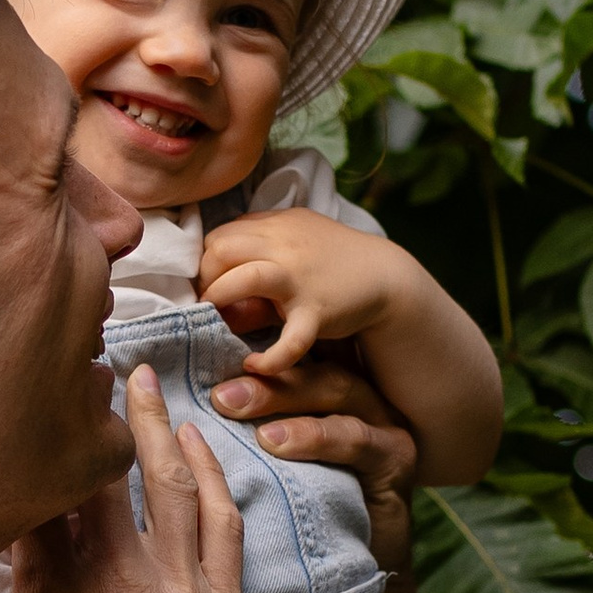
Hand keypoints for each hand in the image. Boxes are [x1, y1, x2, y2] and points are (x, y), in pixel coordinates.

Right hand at [0, 365, 269, 592]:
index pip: (34, 496)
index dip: (25, 443)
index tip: (13, 402)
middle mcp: (121, 576)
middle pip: (103, 468)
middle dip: (87, 411)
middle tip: (77, 364)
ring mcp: (183, 587)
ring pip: (173, 481)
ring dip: (156, 425)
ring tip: (141, 381)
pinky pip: (223, 521)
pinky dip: (213, 476)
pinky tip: (202, 449)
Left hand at [197, 208, 395, 377]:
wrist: (387, 277)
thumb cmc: (334, 261)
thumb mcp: (295, 238)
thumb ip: (259, 248)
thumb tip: (218, 276)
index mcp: (275, 226)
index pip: (220, 236)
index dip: (207, 262)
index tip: (210, 285)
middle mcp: (283, 245)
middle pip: (220, 249)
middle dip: (205, 278)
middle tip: (208, 305)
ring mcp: (299, 278)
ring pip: (245, 278)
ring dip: (220, 300)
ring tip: (217, 325)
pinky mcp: (317, 311)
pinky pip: (290, 339)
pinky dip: (270, 357)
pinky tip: (256, 365)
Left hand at [214, 355, 420, 576]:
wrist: (350, 577)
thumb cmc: (300, 521)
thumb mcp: (267, 468)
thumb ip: (240, 430)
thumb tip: (181, 408)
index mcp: (325, 394)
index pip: (291, 358)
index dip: (251, 347)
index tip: (199, 355)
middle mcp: (357, 399)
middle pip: (310, 367)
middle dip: (260, 374)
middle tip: (212, 391)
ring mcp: (381, 424)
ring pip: (334, 391)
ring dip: (281, 397)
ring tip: (231, 407)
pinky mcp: (395, 458)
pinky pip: (355, 438)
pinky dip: (313, 437)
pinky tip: (275, 443)